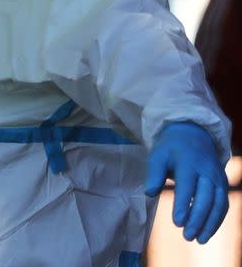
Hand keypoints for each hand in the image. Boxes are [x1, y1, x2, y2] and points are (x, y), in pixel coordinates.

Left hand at [145, 122, 228, 243]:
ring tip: (199, 239)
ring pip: (218, 203)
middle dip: (197, 218)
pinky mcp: (223, 184)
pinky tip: (207, 232)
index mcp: (189, 163)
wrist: (193, 134)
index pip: (187, 187)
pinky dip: (217, 219)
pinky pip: (223, 204)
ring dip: (210, 223)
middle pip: (205, 198)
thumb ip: (154, 174)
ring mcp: (218, 178)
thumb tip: (149, 194)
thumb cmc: (171, 149)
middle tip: (187, 236)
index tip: (177, 222)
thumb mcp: (158, 155)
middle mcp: (207, 171)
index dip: (183, 205)